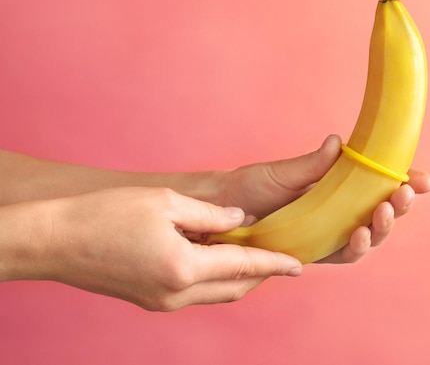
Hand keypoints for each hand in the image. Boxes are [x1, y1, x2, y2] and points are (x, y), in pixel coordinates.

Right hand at [35, 188, 301, 310]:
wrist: (54, 241)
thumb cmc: (106, 214)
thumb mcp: (165, 202)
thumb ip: (210, 214)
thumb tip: (239, 221)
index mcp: (184, 267)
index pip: (244, 266)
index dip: (275, 263)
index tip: (298, 264)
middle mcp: (176, 293)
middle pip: (235, 287)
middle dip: (260, 273)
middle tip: (279, 255)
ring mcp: (161, 302)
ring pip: (216, 294)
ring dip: (238, 277)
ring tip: (253, 255)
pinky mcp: (149, 301)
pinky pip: (195, 294)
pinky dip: (214, 279)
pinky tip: (216, 259)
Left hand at [215, 135, 429, 263]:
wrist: (223, 209)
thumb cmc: (252, 186)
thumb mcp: (284, 173)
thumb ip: (313, 165)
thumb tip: (338, 142)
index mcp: (339, 184)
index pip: (379, 183)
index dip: (406, 182)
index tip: (425, 179)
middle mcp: (340, 209)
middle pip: (382, 210)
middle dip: (400, 203)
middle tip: (405, 193)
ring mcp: (330, 232)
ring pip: (370, 234)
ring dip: (383, 226)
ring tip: (385, 211)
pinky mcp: (316, 251)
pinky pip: (344, 254)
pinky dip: (356, 247)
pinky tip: (359, 236)